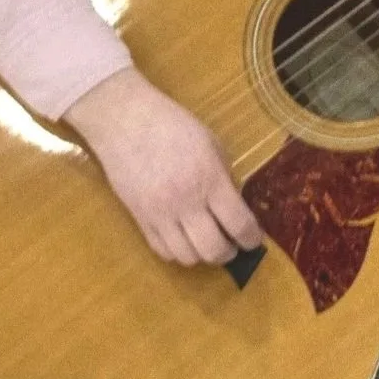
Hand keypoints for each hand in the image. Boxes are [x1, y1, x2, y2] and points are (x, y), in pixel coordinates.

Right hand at [63, 67, 264, 266]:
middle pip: (213, 250)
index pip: (239, 225)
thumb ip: (225, 178)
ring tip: (206, 242)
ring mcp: (160, 214)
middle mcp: (186, 203)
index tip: (254, 240)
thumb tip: (235, 208)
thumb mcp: (212, 145)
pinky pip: (162, 250)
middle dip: (229, 253)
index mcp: (210, 180)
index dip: (252, 239)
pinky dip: (177, 252)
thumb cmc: (173, 126)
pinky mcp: (139, 218)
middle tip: (232, 245)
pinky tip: (183, 240)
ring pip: (187, 257)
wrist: (124, 121)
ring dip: (202, 255)